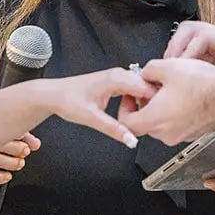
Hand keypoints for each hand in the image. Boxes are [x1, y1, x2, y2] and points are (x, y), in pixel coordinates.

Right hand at [0, 133, 39, 186]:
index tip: (24, 137)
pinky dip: (0, 178)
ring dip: (11, 163)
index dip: (17, 133)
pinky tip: (7, 175)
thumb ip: (22, 137)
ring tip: (19, 163)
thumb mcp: (4, 134)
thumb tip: (36, 144)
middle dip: (16, 148)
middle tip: (25, 151)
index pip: (2, 126)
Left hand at [38, 68, 156, 148]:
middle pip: (147, 87)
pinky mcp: (114, 82)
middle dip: (152, 103)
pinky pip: (133, 89)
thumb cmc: (67, 100)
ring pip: (141, 88)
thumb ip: (114, 129)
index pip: (147, 88)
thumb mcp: (92, 118)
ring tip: (146, 117)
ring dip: (145, 102)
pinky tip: (136, 111)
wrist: (54, 94)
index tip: (161, 116)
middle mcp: (118, 75)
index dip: (156, 103)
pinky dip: (137, 100)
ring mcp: (117, 77)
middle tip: (155, 120)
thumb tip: (131, 139)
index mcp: (116, 79)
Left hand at [118, 58, 214, 145]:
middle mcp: (165, 133)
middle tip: (152, 87)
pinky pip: (176, 123)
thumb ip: (149, 70)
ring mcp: (180, 135)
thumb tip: (146, 73)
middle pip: (144, 122)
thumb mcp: (169, 67)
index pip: (126, 122)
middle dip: (145, 104)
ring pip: (161, 122)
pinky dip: (175, 112)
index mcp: (153, 120)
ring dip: (161, 107)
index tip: (129, 96)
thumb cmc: (202, 85)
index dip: (124, 107)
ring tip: (171, 88)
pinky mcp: (192, 133)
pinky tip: (184, 95)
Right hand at [164, 22, 214, 73]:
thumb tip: (179, 67)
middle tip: (170, 66)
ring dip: (174, 51)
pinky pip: (185, 46)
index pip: (202, 35)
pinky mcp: (206, 50)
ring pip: (184, 35)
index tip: (180, 68)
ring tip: (171, 69)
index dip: (187, 51)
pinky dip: (177, 57)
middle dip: (177, 48)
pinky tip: (176, 71)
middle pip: (190, 29)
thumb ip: (201, 73)